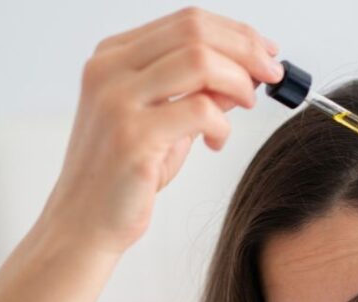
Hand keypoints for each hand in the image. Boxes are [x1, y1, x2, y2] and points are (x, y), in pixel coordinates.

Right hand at [35, 7, 282, 255]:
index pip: (186, 22)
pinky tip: (217, 142)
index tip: (267, 51)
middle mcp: (109, 70)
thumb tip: (248, 71)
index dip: (236, 33)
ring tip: (247, 103)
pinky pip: (200, 111)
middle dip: (247, 49)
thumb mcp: (167, 123)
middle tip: (273, 74)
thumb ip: (201, 93)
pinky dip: (222, 124)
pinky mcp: (132, 136)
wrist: (84, 222)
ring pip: (199, 61)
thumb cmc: (125, 176)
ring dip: (238, 80)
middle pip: (195, 31)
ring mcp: (117, 100)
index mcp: (113, 57)